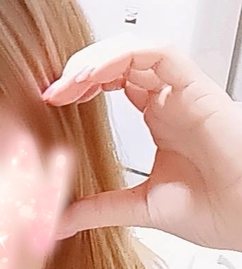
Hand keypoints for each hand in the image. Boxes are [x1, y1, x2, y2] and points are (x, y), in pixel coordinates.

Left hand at [42, 33, 241, 250]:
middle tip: (52, 92)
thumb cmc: (218, 211)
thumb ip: (99, 209)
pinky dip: (123, 56)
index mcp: (160, 119)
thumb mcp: (141, 207)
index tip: (50, 103)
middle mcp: (170, 100)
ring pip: (135, 49)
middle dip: (81, 69)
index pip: (113, 82)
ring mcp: (183, 91)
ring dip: (96, 59)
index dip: (79, 85)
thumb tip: (59, 220)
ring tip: (68, 83)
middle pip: (118, 61)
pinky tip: (93, 76)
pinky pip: (159, 52)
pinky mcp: (197, 87)